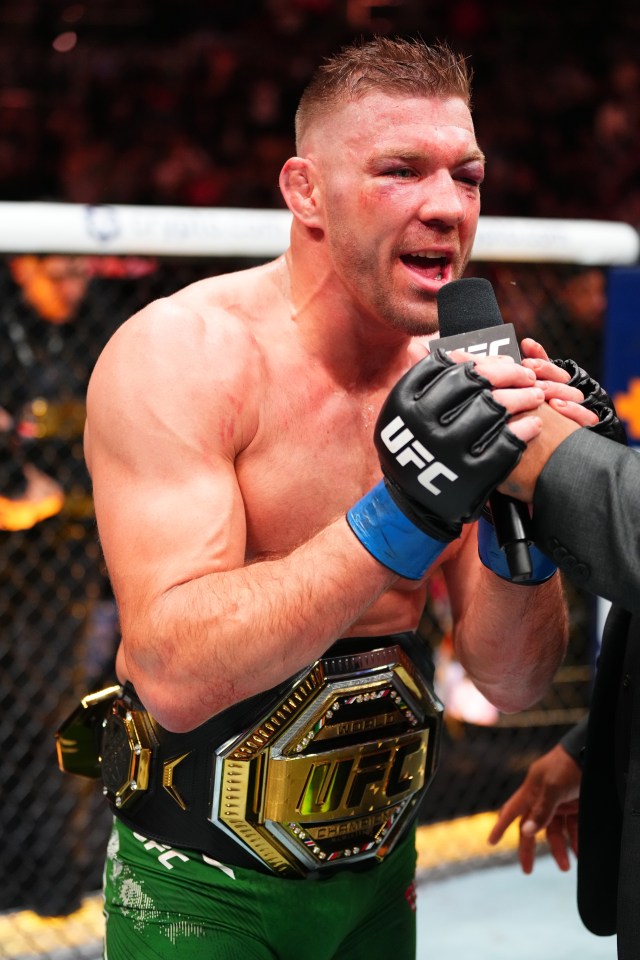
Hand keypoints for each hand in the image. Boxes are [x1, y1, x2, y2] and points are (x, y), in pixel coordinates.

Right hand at [376, 348, 541, 531]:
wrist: (410, 503)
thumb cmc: (413, 448)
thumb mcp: (402, 415)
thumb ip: (423, 384)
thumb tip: (452, 352)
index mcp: (404, 403)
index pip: (450, 367)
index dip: (482, 360)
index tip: (501, 361)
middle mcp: (422, 424)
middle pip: (476, 382)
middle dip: (508, 373)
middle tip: (526, 374)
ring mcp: (447, 450)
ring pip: (494, 408)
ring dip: (522, 397)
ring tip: (535, 395)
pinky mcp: (470, 475)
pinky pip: (505, 444)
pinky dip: (524, 431)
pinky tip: (533, 424)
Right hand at [487, 743, 580, 873]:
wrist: (591, 753)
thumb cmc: (567, 766)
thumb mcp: (553, 787)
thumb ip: (541, 810)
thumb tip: (526, 832)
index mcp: (531, 791)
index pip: (511, 811)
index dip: (500, 826)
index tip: (491, 842)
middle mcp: (542, 799)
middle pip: (532, 828)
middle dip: (529, 849)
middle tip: (527, 871)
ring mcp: (559, 803)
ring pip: (555, 832)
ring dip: (559, 849)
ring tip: (565, 867)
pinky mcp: (575, 806)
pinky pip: (572, 828)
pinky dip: (575, 841)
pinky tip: (578, 854)